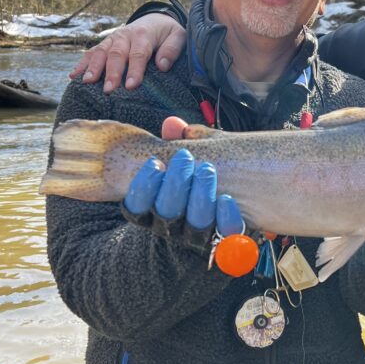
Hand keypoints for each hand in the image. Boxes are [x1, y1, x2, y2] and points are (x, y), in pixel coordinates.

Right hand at [69, 15, 186, 93]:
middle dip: (111, 73)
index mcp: (143, 34)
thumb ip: (172, 49)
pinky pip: (91, 53)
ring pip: (100, 53)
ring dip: (93, 68)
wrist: (155, 20)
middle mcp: (125, 36)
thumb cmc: (167, 33)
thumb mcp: (178, 36)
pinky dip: (82, 64)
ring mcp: (112, 40)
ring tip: (87, 82)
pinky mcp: (105, 44)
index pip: (138, 54)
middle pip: (116, 55)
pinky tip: (73, 76)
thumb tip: (163, 65)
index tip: (131, 86)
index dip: (134, 70)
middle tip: (109, 90)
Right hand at [123, 148, 243, 247]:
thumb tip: (173, 124)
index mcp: (150, 210)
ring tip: (207, 169)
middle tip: (186, 157)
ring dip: (200, 194)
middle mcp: (170, 226)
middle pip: (166, 210)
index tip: (156, 163)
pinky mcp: (222, 240)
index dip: (144, 185)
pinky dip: (226, 216)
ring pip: (195, 221)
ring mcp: (195, 236)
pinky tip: (228, 199)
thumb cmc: (190, 183)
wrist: (217, 219)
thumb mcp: (179, 163)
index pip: (136, 205)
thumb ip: (173, 143)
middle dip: (175, 181)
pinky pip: (224, 233)